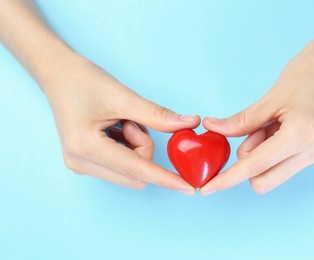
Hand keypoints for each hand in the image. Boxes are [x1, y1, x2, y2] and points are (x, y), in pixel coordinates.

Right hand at [44, 57, 198, 194]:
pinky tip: (114, 129)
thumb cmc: (85, 81)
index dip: (165, 179)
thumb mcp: (124, 97)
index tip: (188, 188)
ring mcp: (81, 165)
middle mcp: (80, 163)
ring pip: (130, 171)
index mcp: (86, 147)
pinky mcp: (84, 162)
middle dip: (143, 147)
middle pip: (136, 174)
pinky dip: (127, 148)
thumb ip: (158, 116)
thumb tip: (190, 123)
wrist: (58, 74)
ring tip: (119, 122)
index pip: (136, 169)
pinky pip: (121, 166)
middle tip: (130, 122)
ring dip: (135, 147)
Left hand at [200, 0, 313, 194]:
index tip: (208, 188)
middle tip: (254, 129)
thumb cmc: (309, 71)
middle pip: (262, 180)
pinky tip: (276, 126)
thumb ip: (242, 121)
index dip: (227, 179)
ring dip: (260, 154)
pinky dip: (270, 150)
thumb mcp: (271, 97)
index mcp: (301, 136)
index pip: (254, 167)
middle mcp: (312, 152)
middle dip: (247, 162)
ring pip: (272, 173)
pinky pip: (283, 162)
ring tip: (269, 122)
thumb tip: (213, 128)